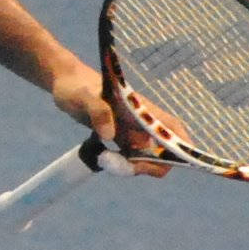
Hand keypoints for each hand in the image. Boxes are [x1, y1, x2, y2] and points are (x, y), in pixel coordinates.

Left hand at [50, 57, 170, 178]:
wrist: (66, 83)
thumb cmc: (77, 86)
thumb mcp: (84, 98)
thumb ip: (98, 112)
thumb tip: (110, 136)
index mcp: (141, 109)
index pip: (171, 127)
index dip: (182, 144)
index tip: (181, 161)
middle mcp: (141, 121)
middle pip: (162, 150)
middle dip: (150, 165)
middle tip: (123, 166)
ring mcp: (131, 130)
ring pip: (145, 157)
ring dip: (133, 166)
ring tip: (106, 159)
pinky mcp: (119, 137)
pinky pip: (129, 157)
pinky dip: (122, 164)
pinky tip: (104, 158)